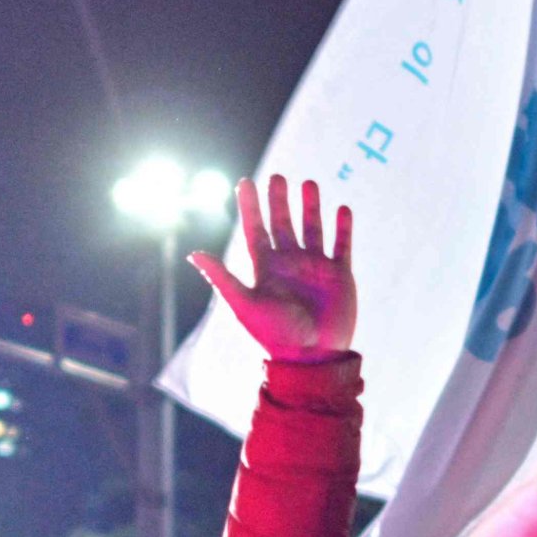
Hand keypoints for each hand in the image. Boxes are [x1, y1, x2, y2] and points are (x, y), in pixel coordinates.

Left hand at [193, 177, 355, 359]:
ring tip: (309, 182)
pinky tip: (341, 208)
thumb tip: (194, 253)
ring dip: (311, 207)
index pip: (256, 231)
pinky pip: (341, 245)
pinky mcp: (339, 275)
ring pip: (313, 228)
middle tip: (277, 177)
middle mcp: (290, 265)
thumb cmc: (276, 335)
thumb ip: (221, 278)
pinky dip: (342, 227)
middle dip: (280, 201)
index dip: (250, 208)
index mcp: (266, 270)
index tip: (245, 182)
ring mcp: (316, 268)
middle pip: (283, 225)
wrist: (313, 359)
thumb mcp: (244, 304)